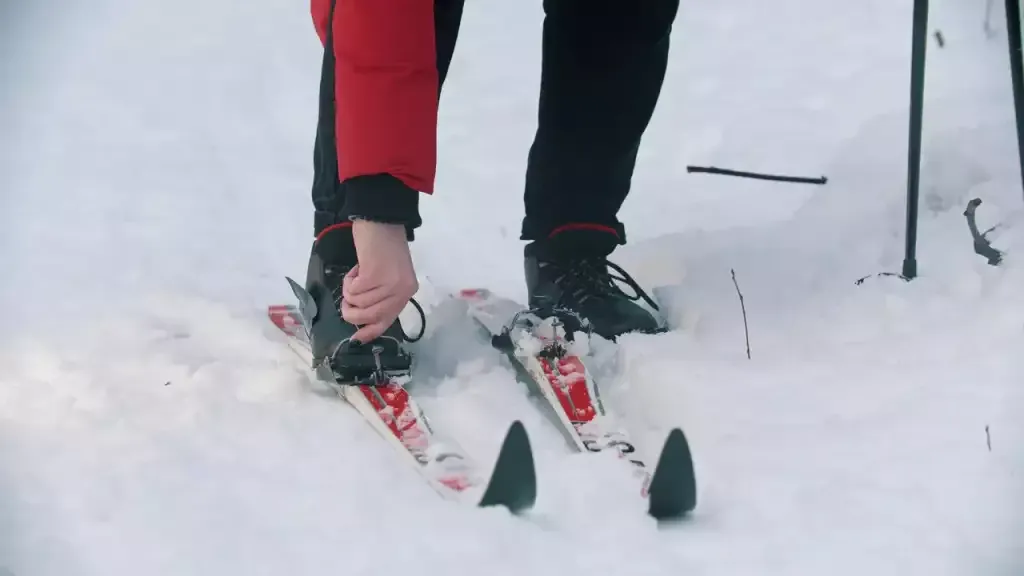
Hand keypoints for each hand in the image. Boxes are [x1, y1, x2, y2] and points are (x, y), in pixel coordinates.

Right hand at [341, 220, 417, 342]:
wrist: (381, 221)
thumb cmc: (384, 246)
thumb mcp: (389, 276)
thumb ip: (382, 296)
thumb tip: (364, 320)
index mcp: (406, 292)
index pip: (387, 320)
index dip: (370, 332)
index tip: (356, 338)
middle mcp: (401, 292)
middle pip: (368, 317)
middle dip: (351, 311)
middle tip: (347, 296)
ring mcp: (389, 285)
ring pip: (357, 303)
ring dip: (349, 291)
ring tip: (356, 275)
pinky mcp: (374, 276)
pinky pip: (352, 290)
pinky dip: (348, 280)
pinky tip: (356, 268)